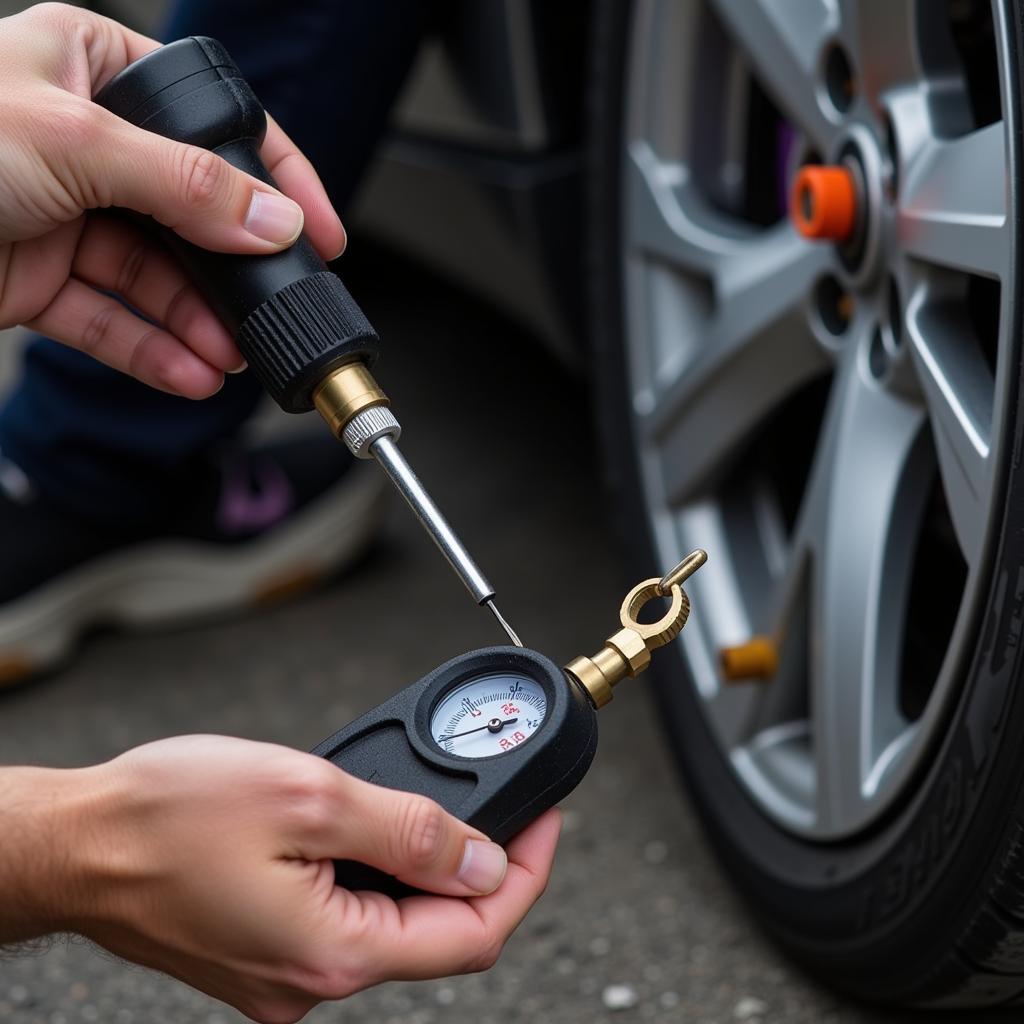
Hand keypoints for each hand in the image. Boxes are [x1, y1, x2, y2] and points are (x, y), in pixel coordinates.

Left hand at [0, 3, 346, 397]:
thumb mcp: (73, 140)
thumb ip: (187, 185)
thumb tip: (275, 220)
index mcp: (91, 71)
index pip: (212, 126)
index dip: (276, 180)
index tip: (321, 231)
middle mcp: (85, 144)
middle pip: (188, 216)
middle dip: (229, 275)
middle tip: (272, 311)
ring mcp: (65, 216)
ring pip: (154, 278)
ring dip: (195, 323)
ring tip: (230, 356)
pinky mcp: (41, 279)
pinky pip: (112, 319)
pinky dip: (151, 350)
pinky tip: (189, 372)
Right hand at [54, 736, 560, 1022]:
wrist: (80, 843)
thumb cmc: (168, 816)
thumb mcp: (309, 796)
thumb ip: (410, 831)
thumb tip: (483, 858)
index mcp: (336, 951)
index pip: (475, 934)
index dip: (526, 873)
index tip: (545, 820)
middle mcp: (315, 980)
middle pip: (440, 932)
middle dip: (482, 868)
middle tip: (501, 803)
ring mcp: (290, 973)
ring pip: (396, 923)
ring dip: (427, 868)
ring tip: (437, 808)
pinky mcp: (269, 952)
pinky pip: (351, 916)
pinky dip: (378, 874)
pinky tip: (369, 830)